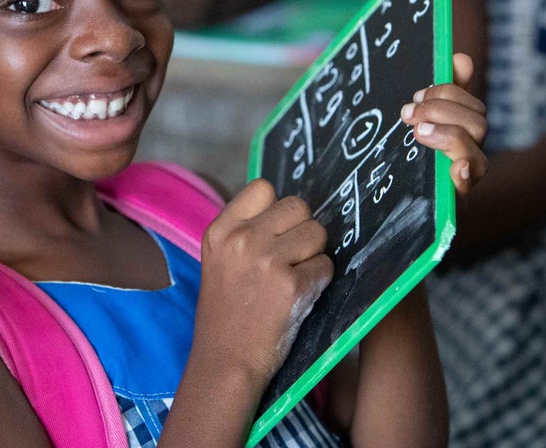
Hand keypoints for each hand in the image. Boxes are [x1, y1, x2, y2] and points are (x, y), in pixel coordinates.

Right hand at [195, 180, 333, 387]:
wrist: (227, 359)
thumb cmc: (226, 311)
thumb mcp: (219, 259)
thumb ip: (245, 231)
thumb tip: (290, 210)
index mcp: (220, 230)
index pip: (263, 187)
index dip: (276, 208)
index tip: (274, 231)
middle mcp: (242, 239)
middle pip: (297, 206)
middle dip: (301, 229)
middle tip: (290, 257)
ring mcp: (268, 261)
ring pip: (317, 233)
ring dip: (313, 254)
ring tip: (293, 277)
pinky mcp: (293, 285)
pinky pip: (325, 266)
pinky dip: (319, 281)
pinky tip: (299, 296)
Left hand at [401, 53, 488, 193]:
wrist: (394, 199)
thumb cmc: (411, 155)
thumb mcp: (422, 120)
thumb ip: (441, 93)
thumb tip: (461, 58)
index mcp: (462, 131)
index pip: (472, 106)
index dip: (450, 93)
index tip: (418, 95)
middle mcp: (469, 153)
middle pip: (478, 124)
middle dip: (443, 111)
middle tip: (408, 113)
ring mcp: (464, 176)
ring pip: (476, 151)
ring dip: (447, 135)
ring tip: (417, 132)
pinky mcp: (452, 197)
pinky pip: (468, 187)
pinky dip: (465, 176)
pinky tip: (456, 170)